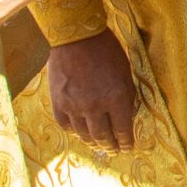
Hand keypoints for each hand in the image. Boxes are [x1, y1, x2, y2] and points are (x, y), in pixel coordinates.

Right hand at [47, 29, 138, 150]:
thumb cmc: (106, 49)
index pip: (123, 129)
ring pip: (84, 134)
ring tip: (97, 144)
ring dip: (92, 142)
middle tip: (113, 151)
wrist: (75, 35)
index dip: (126, 141)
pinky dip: (74, 131)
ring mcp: (74, 106)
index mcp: (117, 97)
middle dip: (110, 145)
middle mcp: (95, 106)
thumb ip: (125, 95)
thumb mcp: (124, 71)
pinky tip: (78, 132)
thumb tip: (124, 115)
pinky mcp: (58, 102)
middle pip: (103, 136)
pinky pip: (66, 125)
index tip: (127, 147)